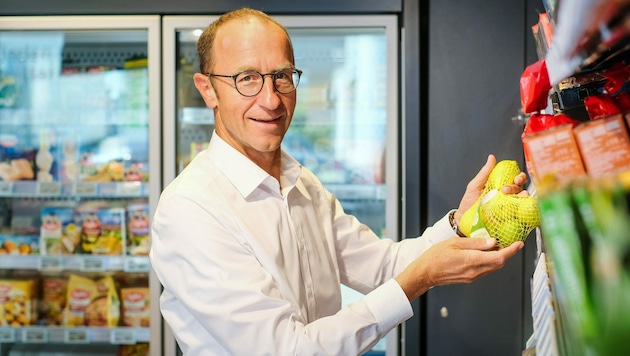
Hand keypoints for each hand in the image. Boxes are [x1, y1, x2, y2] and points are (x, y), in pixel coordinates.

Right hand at [395, 237, 523, 300]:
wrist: (426, 273)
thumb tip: (492, 241)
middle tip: (511, 242)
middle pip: (499, 263)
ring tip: (499, 246)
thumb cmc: (435, 257)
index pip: (498, 257)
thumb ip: (475, 243)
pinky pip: (485, 269)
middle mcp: (475, 271)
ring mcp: (472, 276)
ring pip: (493, 267)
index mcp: (472, 260)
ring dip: (498, 257)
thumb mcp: (454, 243)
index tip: (519, 244)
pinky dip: (490, 261)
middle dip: (507, 253)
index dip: (511, 251)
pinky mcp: (469, 278)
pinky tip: (486, 253)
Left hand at [454, 154, 527, 222]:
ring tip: (512, 197)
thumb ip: (485, 172)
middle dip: (516, 186)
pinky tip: (518, 206)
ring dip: (520, 196)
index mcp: (500, 185)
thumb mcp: (475, 185)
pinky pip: (518, 212)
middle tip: (505, 189)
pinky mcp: (507, 216)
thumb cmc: (469, 201)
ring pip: (521, 199)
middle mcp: (506, 195)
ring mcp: (507, 205)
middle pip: (520, 188)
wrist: (464, 218)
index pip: (515, 178)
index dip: (519, 177)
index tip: (515, 179)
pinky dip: (521, 208)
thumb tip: (491, 158)